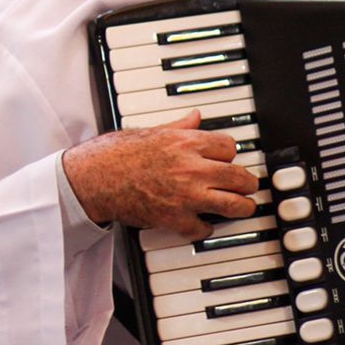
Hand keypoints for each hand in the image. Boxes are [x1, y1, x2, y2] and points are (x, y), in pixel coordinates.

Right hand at [62, 110, 259, 239]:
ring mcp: (186, 195)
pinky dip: (204, 228)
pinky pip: (203, 228)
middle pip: (239, 176)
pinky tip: (203, 223)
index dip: (232, 154)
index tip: (231, 160)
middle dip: (248, 183)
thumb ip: (180, 126)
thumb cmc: (118, 154)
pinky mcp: (175, 219)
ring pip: (232, 204)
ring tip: (244, 208)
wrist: (96, 178)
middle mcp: (192, 168)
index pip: (230, 147)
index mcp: (187, 142)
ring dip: (241, 208)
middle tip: (249, 187)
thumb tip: (195, 117)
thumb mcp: (152, 130)